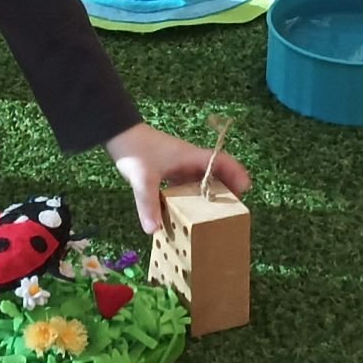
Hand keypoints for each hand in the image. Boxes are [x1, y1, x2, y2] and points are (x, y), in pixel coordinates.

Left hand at [106, 123, 251, 234]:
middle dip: (226, 188)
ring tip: (214, 214)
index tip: (245, 189)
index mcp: (190, 156)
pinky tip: (186, 212)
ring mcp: (179, 165)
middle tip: (232, 209)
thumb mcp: (141, 178)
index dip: (236, 173)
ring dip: (209, 193)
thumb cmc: (135, 150)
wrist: (117, 133)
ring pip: (201, 179)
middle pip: (216, 172)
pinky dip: (191, 196)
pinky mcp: (168, 170)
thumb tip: (153, 229)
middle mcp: (188, 160)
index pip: (221, 161)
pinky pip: (186, 184)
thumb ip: (148, 203)